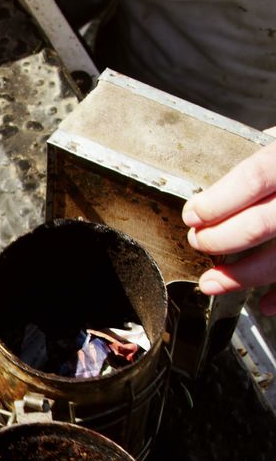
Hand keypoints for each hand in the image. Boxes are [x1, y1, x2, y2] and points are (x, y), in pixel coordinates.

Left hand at [181, 132, 275, 313]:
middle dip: (220, 239)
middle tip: (199, 242)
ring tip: (213, 282)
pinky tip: (266, 302)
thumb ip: (268, 157)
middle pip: (262, 223)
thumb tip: (221, 186)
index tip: (193, 215)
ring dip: (243, 276)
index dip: (218, 201)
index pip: (254, 178)